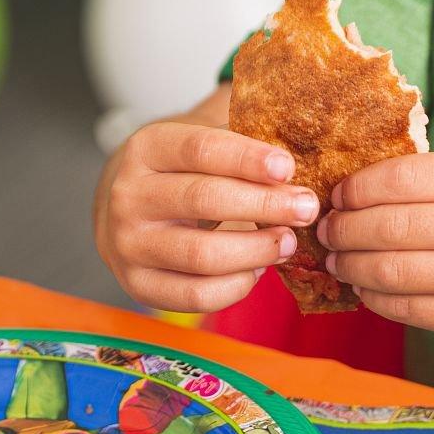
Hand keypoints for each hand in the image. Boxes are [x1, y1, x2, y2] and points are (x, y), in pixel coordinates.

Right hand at [95, 120, 319, 313]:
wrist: (129, 212)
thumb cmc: (184, 172)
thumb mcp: (202, 140)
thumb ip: (243, 138)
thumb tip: (302, 151)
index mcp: (146, 149)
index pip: (201, 150)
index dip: (247, 159)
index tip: (288, 168)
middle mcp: (128, 196)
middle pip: (203, 200)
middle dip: (264, 205)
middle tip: (306, 209)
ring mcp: (128, 245)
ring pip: (201, 254)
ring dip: (256, 250)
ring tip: (288, 243)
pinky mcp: (137, 285)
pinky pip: (196, 295)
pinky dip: (237, 285)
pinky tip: (257, 269)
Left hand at [318, 153, 433, 354]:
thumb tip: (357, 189)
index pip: (403, 178)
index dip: (357, 188)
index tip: (339, 196)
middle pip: (388, 226)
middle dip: (343, 229)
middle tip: (327, 230)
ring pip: (388, 270)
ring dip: (349, 265)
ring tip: (336, 259)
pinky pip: (402, 307)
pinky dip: (372, 296)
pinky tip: (364, 285)